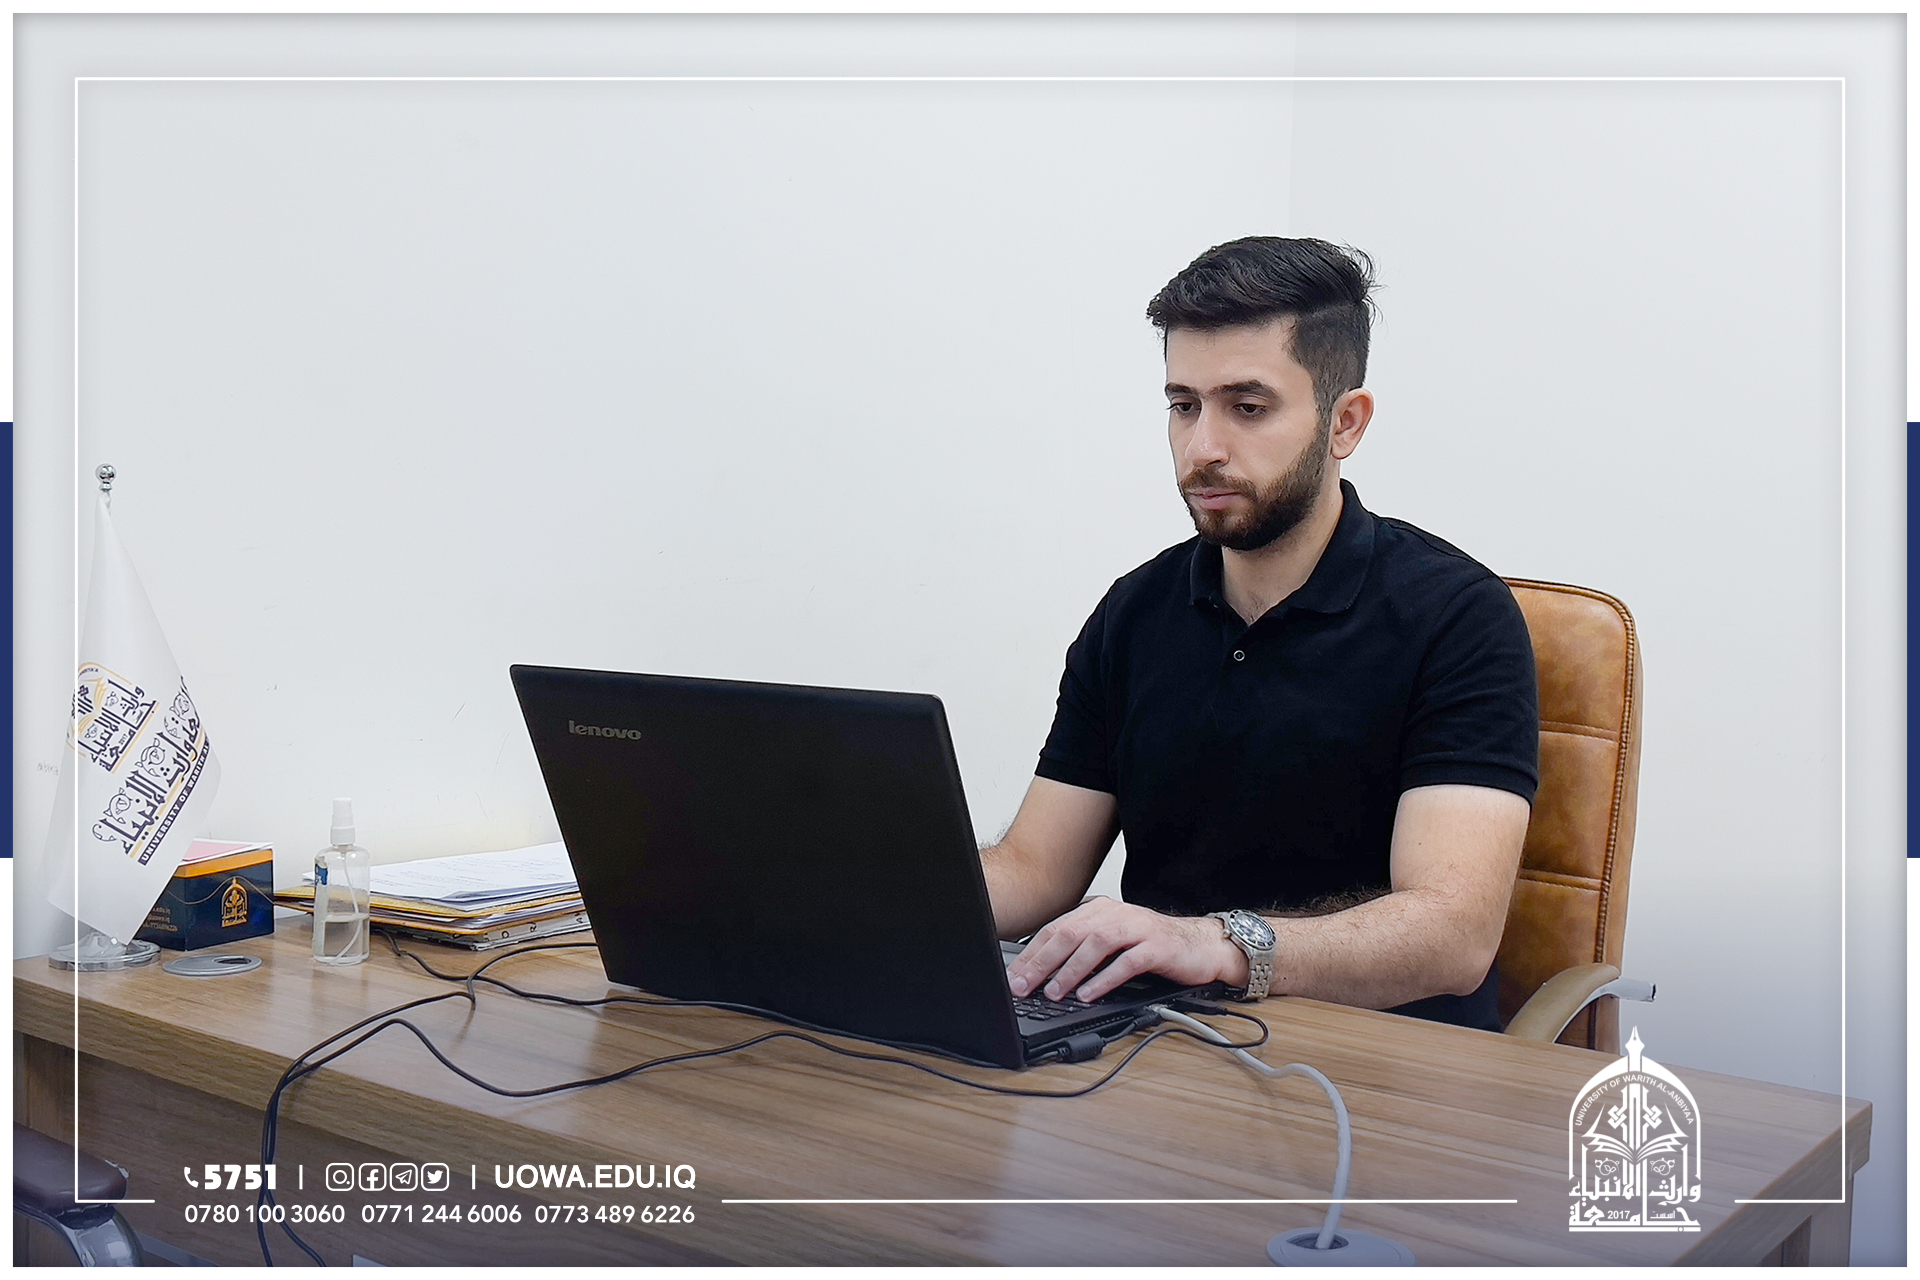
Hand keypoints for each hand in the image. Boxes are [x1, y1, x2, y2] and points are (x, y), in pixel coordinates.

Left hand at [1005, 897, 1249, 1002]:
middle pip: (1071, 934)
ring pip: (1096, 944)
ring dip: (1071, 970)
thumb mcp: (1112, 944)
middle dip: (1043, 962)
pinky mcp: (1157, 946)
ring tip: (1054, 992)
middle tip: (1024, 986)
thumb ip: (1082, 953)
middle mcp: (1116, 914)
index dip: (1033, 954)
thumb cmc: (1152, 948)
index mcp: (1099, 911)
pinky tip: (1089, 994)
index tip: (1014, 978)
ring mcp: (1137, 928)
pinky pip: (1126, 961)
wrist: (1201, 946)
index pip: (1057, 929)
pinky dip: (1104, 979)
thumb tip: (1042, 976)